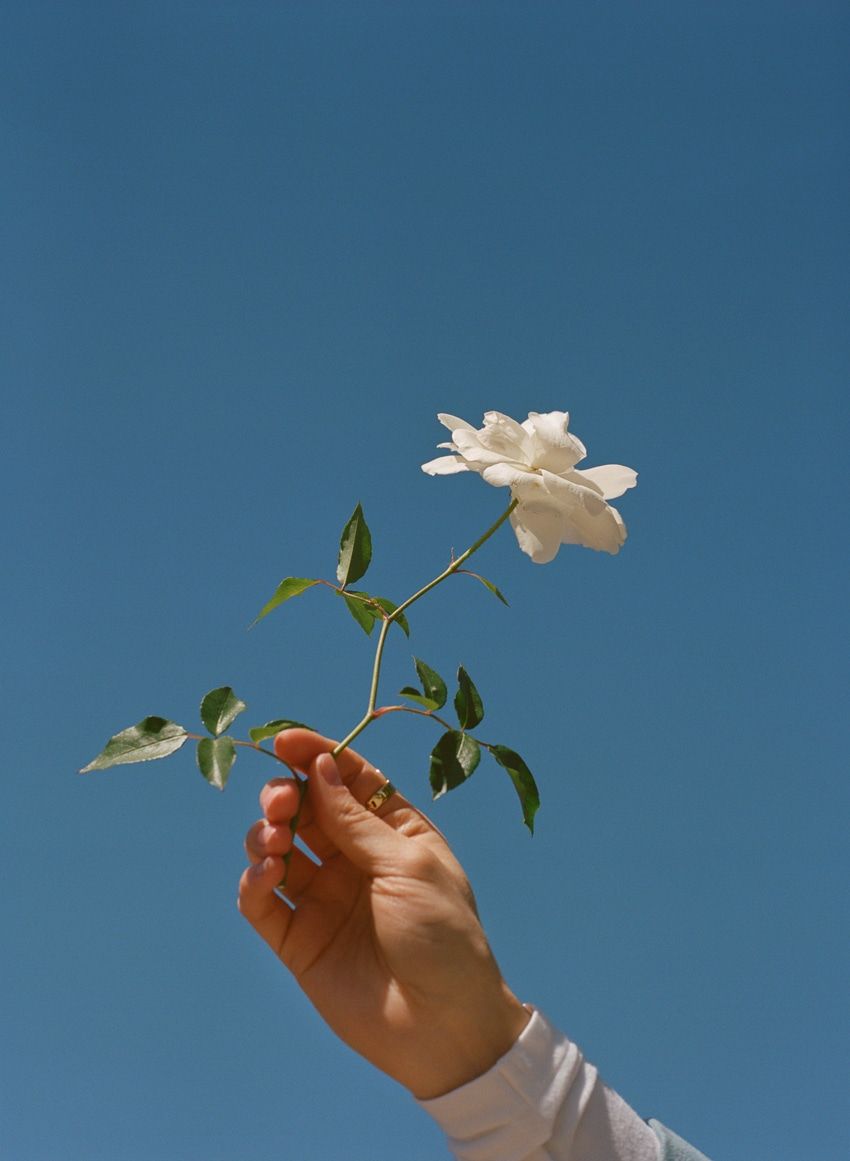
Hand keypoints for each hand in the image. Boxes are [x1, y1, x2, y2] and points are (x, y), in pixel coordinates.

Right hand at [238, 729, 528, 1099]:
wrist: (444, 1029)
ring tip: (275, 841)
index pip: (348, 778)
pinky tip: (266, 874)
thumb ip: (356, 822)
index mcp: (393, 832)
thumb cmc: (444, 938)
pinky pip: (261, 901)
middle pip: (306, 808)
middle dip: (285, 793)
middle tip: (281, 801)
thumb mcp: (408, 866)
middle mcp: (354, 859)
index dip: (316, 755)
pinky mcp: (298, 941)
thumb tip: (320, 768)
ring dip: (266, 833)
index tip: (284, 741)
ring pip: (277, 847)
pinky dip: (254, 881)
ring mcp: (323, 899)